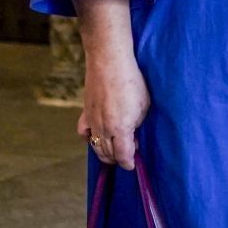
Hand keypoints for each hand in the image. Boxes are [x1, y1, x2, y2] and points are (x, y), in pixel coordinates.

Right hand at [78, 55, 149, 169]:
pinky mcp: (85, 113)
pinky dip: (90, 139)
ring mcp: (92, 121)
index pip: (123, 155)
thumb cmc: (132, 82)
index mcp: (120, 129)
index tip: (133, 164)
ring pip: (96, 146)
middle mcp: (104, 129)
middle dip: (118, 158)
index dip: (128, 163)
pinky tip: (97, 136)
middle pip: (108, 154)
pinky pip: (84, 133)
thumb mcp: (143, 105)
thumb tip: (132, 133)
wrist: (109, 63)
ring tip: (115, 149)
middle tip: (128, 153)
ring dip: (106, 152)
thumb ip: (137, 123)